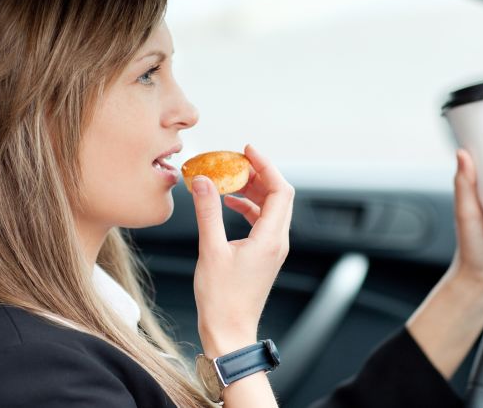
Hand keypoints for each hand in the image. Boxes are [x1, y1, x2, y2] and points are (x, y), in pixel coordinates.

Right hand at [191, 144, 293, 356]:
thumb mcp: (210, 250)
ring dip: (252, 190)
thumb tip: (202, 182)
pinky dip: (248, 207)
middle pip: (278, 196)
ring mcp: (272, 249)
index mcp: (270, 238)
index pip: (280, 190)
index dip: (266, 166)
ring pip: (270, 208)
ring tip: (228, 179)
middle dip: (258, 174)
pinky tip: (228, 204)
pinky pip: (262, 222)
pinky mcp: (264, 256)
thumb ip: (207, 212)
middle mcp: (277, 241)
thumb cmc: (221, 299)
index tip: (247, 151)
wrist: (229, 332)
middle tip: (234, 162)